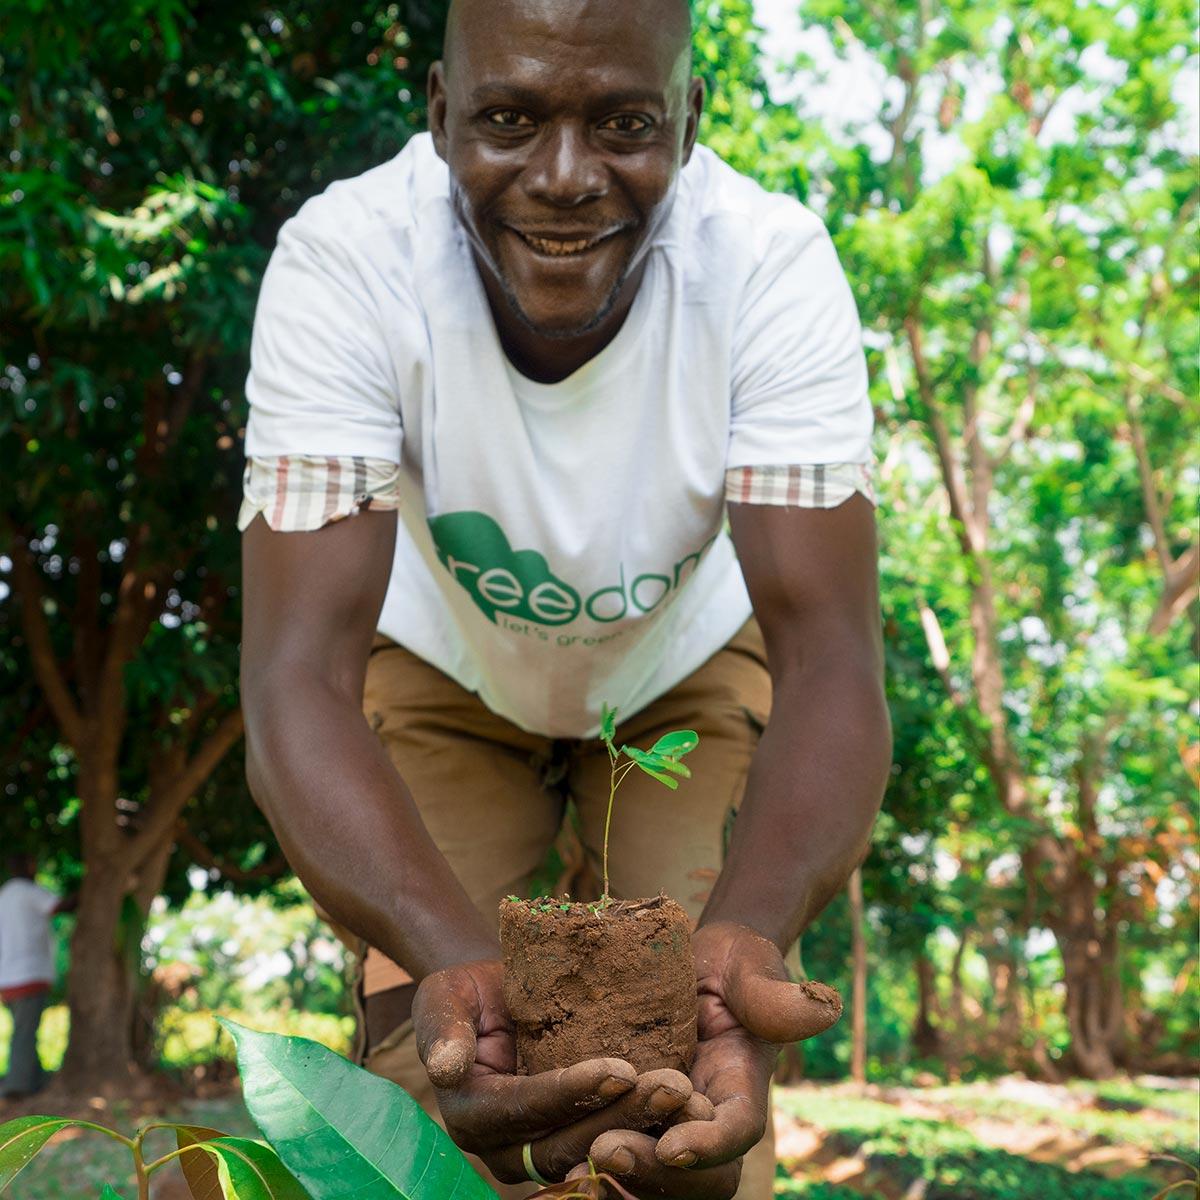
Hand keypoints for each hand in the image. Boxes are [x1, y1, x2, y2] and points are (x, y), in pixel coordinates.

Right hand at [412, 959, 697, 1184]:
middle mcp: (504, 1148)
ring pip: (595, 1152)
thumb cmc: (473, 989)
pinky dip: (647, 1132)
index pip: (524, 1110)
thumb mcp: (446, 994)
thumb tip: (444, 1069)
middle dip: (620, 1115)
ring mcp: (540, 1154)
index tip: (619, 1066)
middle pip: (566, 1142)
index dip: (570, 1092)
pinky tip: (686, 1109)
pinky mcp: (573, 1144)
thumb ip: (443, 1026)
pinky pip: (612, 1147)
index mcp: (472, 1114)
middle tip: (671, 1085)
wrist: (502, 994)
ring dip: (641, 1124)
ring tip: (683, 1092)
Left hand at [586, 922, 841, 1198]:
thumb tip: (821, 1007)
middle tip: (608, 1148)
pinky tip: (552, 1150)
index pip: (738, 1131)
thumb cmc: (730, 962)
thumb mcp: (752, 967)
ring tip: (575, 1155)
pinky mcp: (629, 1117)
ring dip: (618, 1173)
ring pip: (655, 1179)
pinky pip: (616, 1156)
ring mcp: (668, 1124)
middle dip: (655, 1172)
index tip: (675, 1142)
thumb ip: (775, 994)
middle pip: (696, 1176)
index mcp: (742, 1087)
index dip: (710, 1144)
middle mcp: (707, 1119)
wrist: (694, 963)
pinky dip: (588, 1159)